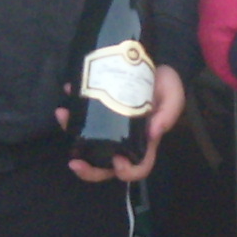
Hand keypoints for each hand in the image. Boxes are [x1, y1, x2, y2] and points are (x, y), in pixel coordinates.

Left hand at [64, 65, 187, 182]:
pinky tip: (68, 94)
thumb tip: (153, 133)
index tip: (117, 160)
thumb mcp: (173, 97)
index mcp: (145, 143)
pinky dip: (71, 111)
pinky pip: (82, 119)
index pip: (138, 167)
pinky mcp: (99, 112)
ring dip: (72, 134)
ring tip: (63, 116)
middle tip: (75, 163)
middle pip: (106, 167)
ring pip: (88, 144)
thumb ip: (167, 114)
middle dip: (88, 170)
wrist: (155, 65)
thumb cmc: (167, 86)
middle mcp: (124, 141)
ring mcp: (109, 128)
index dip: (127, 172)